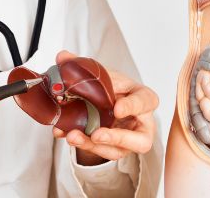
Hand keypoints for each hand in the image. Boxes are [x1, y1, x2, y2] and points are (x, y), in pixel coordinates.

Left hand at [52, 50, 157, 165]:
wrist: (103, 100)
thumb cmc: (111, 87)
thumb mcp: (102, 74)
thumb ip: (83, 65)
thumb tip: (62, 56)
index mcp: (142, 98)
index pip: (146, 102)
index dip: (134, 106)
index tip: (116, 108)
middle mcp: (140, 123)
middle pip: (141, 140)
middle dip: (117, 139)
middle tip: (97, 134)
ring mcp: (127, 141)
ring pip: (116, 151)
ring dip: (92, 145)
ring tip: (73, 135)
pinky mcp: (112, 148)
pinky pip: (99, 152)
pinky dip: (81, 144)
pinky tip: (65, 134)